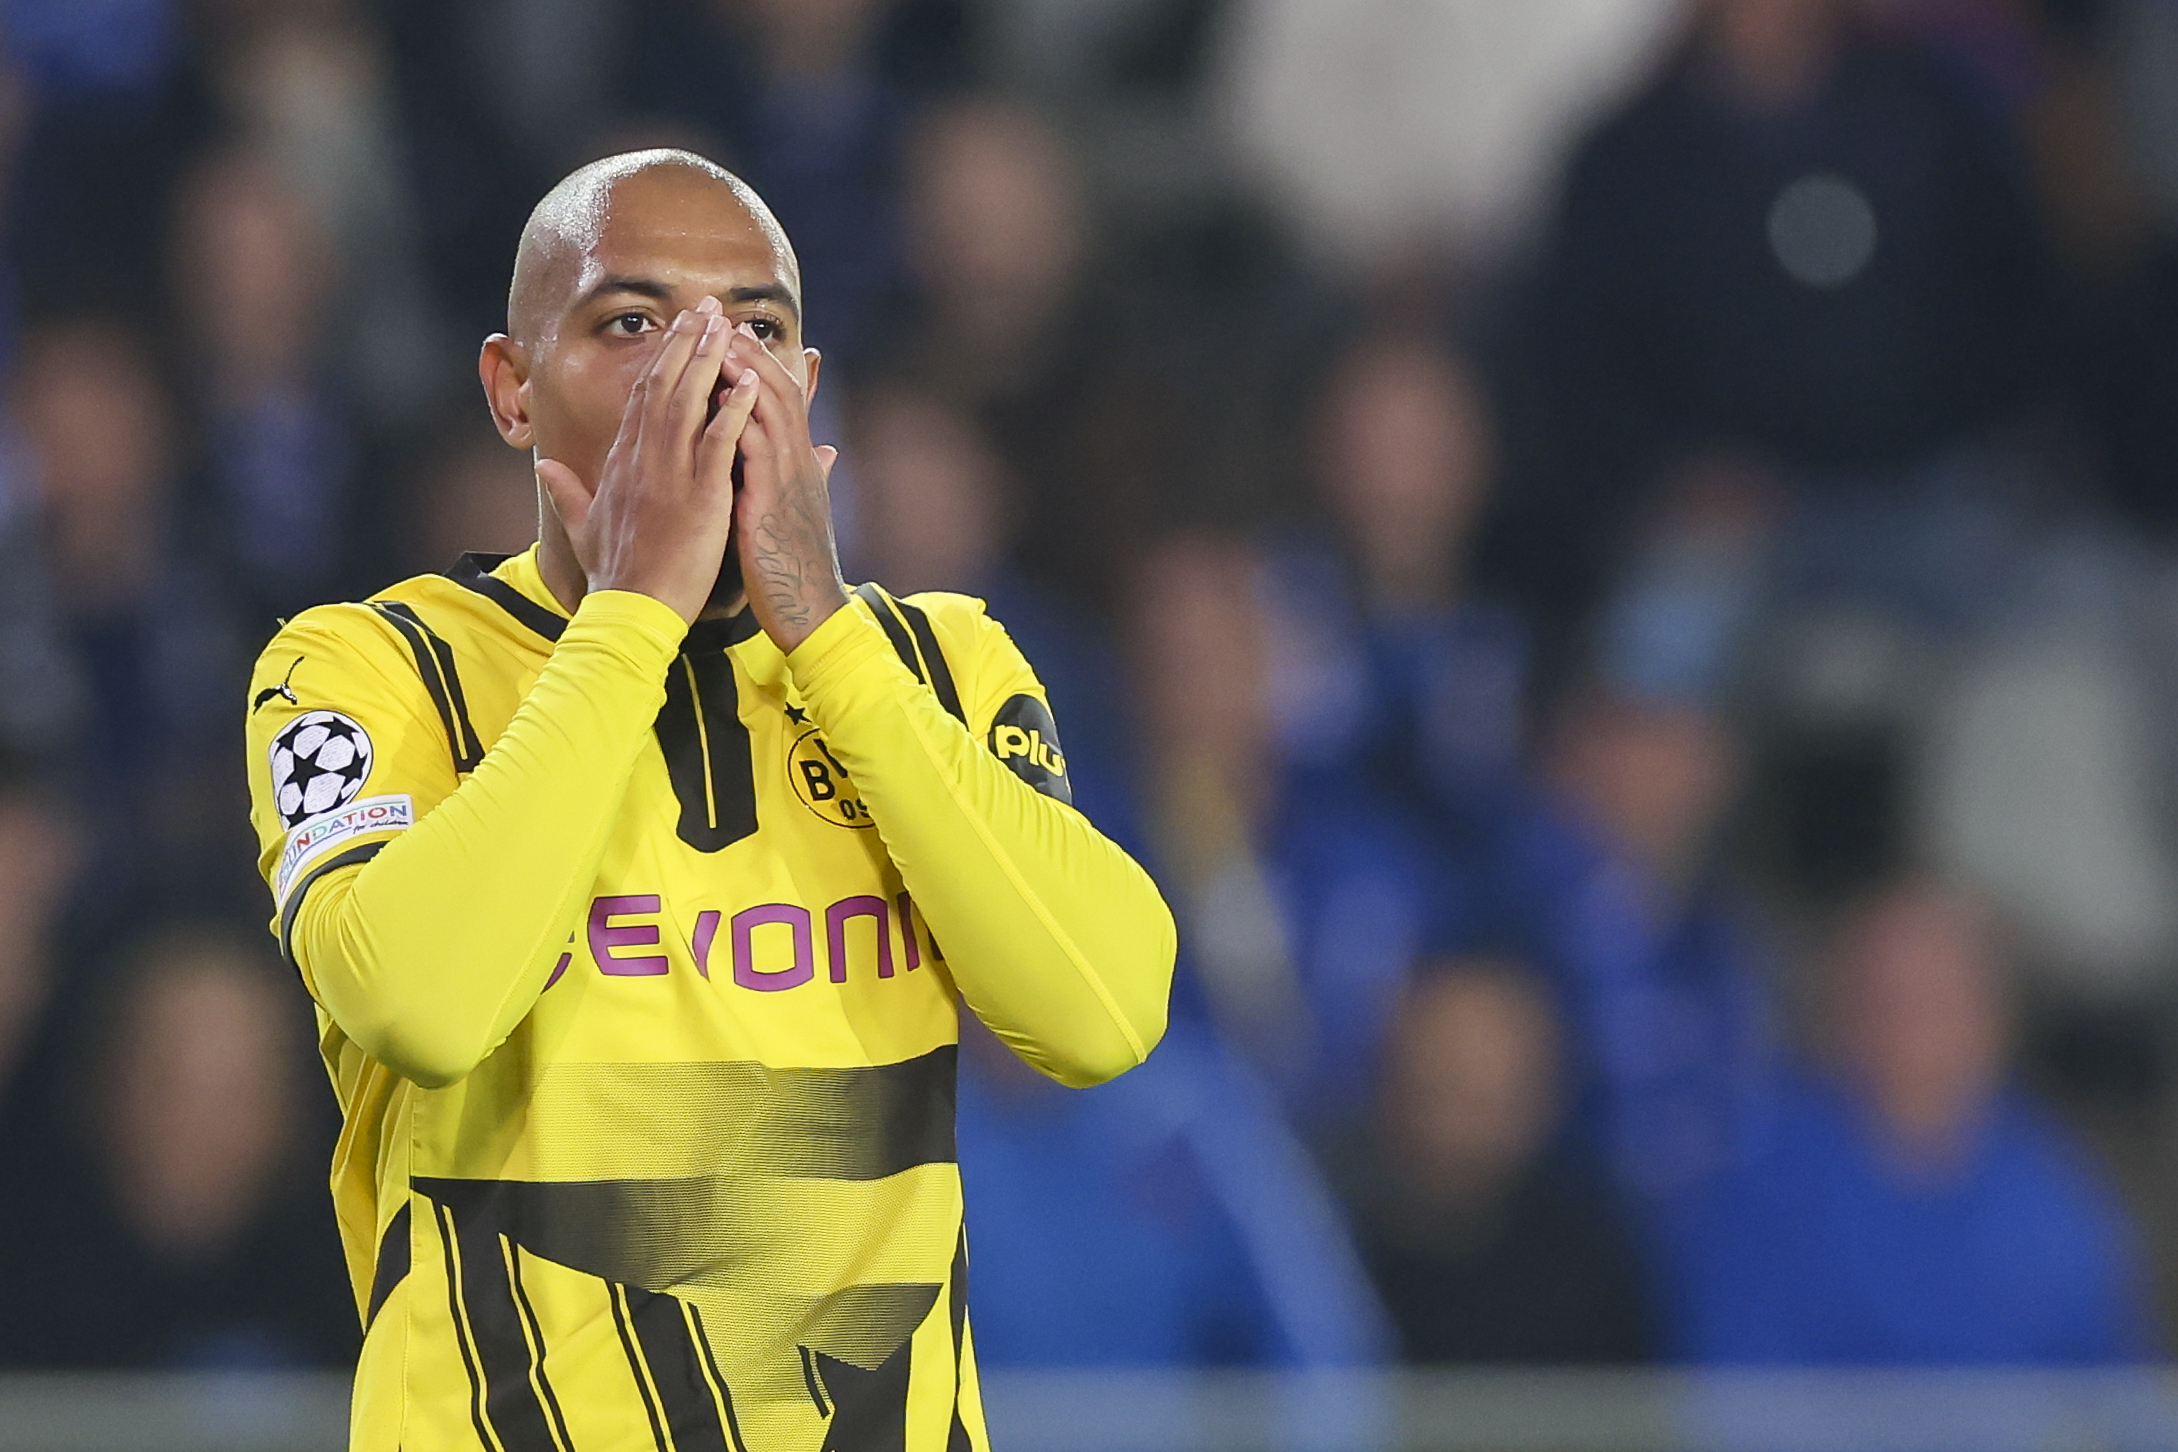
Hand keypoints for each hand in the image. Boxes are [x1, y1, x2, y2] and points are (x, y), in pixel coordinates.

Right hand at [535, 296, 759, 623]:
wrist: (629, 613)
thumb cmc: (614, 575)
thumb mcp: (582, 527)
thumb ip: (566, 492)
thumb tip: (544, 467)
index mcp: (622, 464)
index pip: (641, 399)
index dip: (660, 360)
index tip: (677, 331)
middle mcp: (643, 461)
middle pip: (663, 387)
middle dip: (685, 343)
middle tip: (706, 307)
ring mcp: (670, 477)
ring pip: (688, 404)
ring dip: (708, 361)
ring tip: (726, 326)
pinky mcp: (699, 500)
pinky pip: (717, 445)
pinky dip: (732, 412)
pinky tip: (748, 384)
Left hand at [722, 322, 847, 652]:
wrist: (811, 611)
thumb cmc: (800, 566)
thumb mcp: (804, 512)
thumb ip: (811, 476)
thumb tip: (828, 454)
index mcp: (799, 465)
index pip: (781, 400)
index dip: (758, 364)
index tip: (731, 335)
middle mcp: (798, 464)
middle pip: (776, 392)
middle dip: (748, 354)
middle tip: (720, 320)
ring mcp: (788, 481)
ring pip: (769, 412)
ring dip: (744, 374)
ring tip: (718, 341)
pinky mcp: (773, 503)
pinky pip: (757, 451)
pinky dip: (740, 419)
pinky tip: (720, 398)